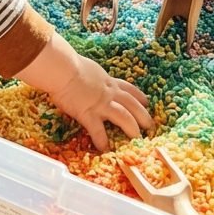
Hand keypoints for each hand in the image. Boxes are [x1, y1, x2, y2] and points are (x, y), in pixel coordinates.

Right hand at [15, 32, 151, 151]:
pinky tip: (105, 150)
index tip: (147, 102)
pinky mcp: (89, 114)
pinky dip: (102, 141)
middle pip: (131, 104)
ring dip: (132, 128)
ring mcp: (100, 104)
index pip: (128, 89)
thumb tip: (89, 78)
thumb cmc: (70, 65)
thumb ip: (92, 77)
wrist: (62, 69)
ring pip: (123, 117)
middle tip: (150, 125)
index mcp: (108, 81)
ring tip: (137, 139)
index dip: (139, 96)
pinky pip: (98, 131)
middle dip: (143, 115)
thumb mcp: (88, 69)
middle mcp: (109, 93)